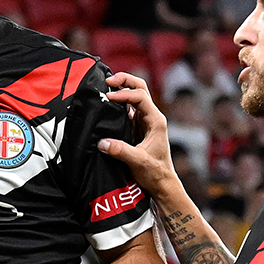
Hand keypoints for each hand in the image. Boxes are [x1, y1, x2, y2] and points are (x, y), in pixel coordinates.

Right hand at [95, 71, 177, 194]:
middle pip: (140, 88)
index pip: (140, 97)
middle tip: (107, 80)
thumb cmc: (155, 173)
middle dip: (125, 81)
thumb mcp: (138, 162)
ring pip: (134, 96)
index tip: (108, 97)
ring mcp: (144, 121)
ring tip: (105, 87)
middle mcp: (151, 117)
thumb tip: (102, 142)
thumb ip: (121, 151)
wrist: (161, 183)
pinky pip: (127, 109)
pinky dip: (117, 103)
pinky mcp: (137, 128)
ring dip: (121, 89)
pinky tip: (106, 104)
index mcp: (156, 120)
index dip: (124, 94)